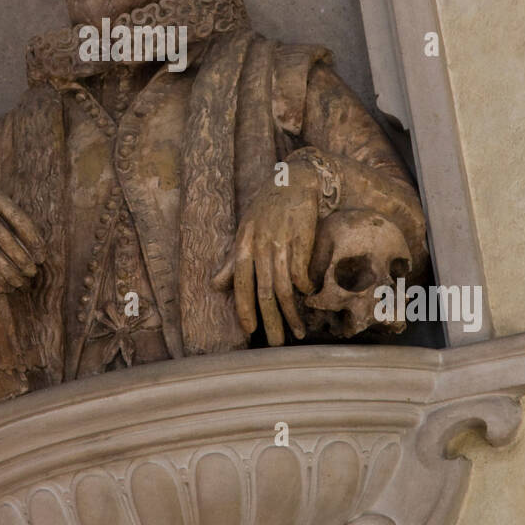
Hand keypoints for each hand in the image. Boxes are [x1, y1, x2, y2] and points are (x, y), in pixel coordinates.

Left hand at [212, 165, 319, 344]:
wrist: (294, 181)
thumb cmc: (267, 209)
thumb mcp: (245, 231)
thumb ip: (232, 260)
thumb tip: (215, 286)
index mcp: (243, 244)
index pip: (239, 283)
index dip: (244, 308)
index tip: (251, 331)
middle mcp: (260, 245)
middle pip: (263, 291)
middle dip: (271, 322)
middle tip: (278, 343)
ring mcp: (281, 242)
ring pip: (284, 288)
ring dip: (292, 314)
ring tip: (299, 331)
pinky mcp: (301, 238)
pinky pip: (301, 272)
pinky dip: (306, 288)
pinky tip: (310, 294)